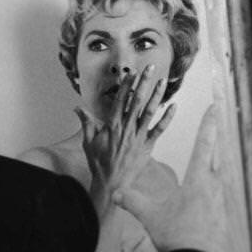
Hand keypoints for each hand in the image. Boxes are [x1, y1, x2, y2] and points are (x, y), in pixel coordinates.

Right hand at [76, 65, 175, 219]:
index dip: (127, 85)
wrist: (111, 184)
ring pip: (150, 112)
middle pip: (137, 101)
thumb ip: (86, 123)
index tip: (132, 72)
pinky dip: (167, 118)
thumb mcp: (88, 142)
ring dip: (157, 95)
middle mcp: (127, 128)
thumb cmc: (99, 163)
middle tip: (151, 68)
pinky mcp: (147, 147)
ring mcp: (138, 137)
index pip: (121, 100)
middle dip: (144, 83)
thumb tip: (77, 108)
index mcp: (112, 125)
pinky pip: (159, 130)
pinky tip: (174, 106)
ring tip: (163, 80)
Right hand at [114, 104, 227, 251]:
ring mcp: (222, 202)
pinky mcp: (225, 217)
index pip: (203, 144)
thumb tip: (114, 193)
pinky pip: (222, 197)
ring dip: (217, 165)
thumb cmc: (177, 236)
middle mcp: (214, 187)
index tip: (215, 107)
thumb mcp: (150, 216)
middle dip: (216, 139)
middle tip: (218, 123)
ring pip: (222, 176)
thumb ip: (132, 201)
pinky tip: (214, 195)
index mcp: (198, 180)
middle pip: (218, 156)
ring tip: (215, 158)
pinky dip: (217, 190)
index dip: (208, 124)